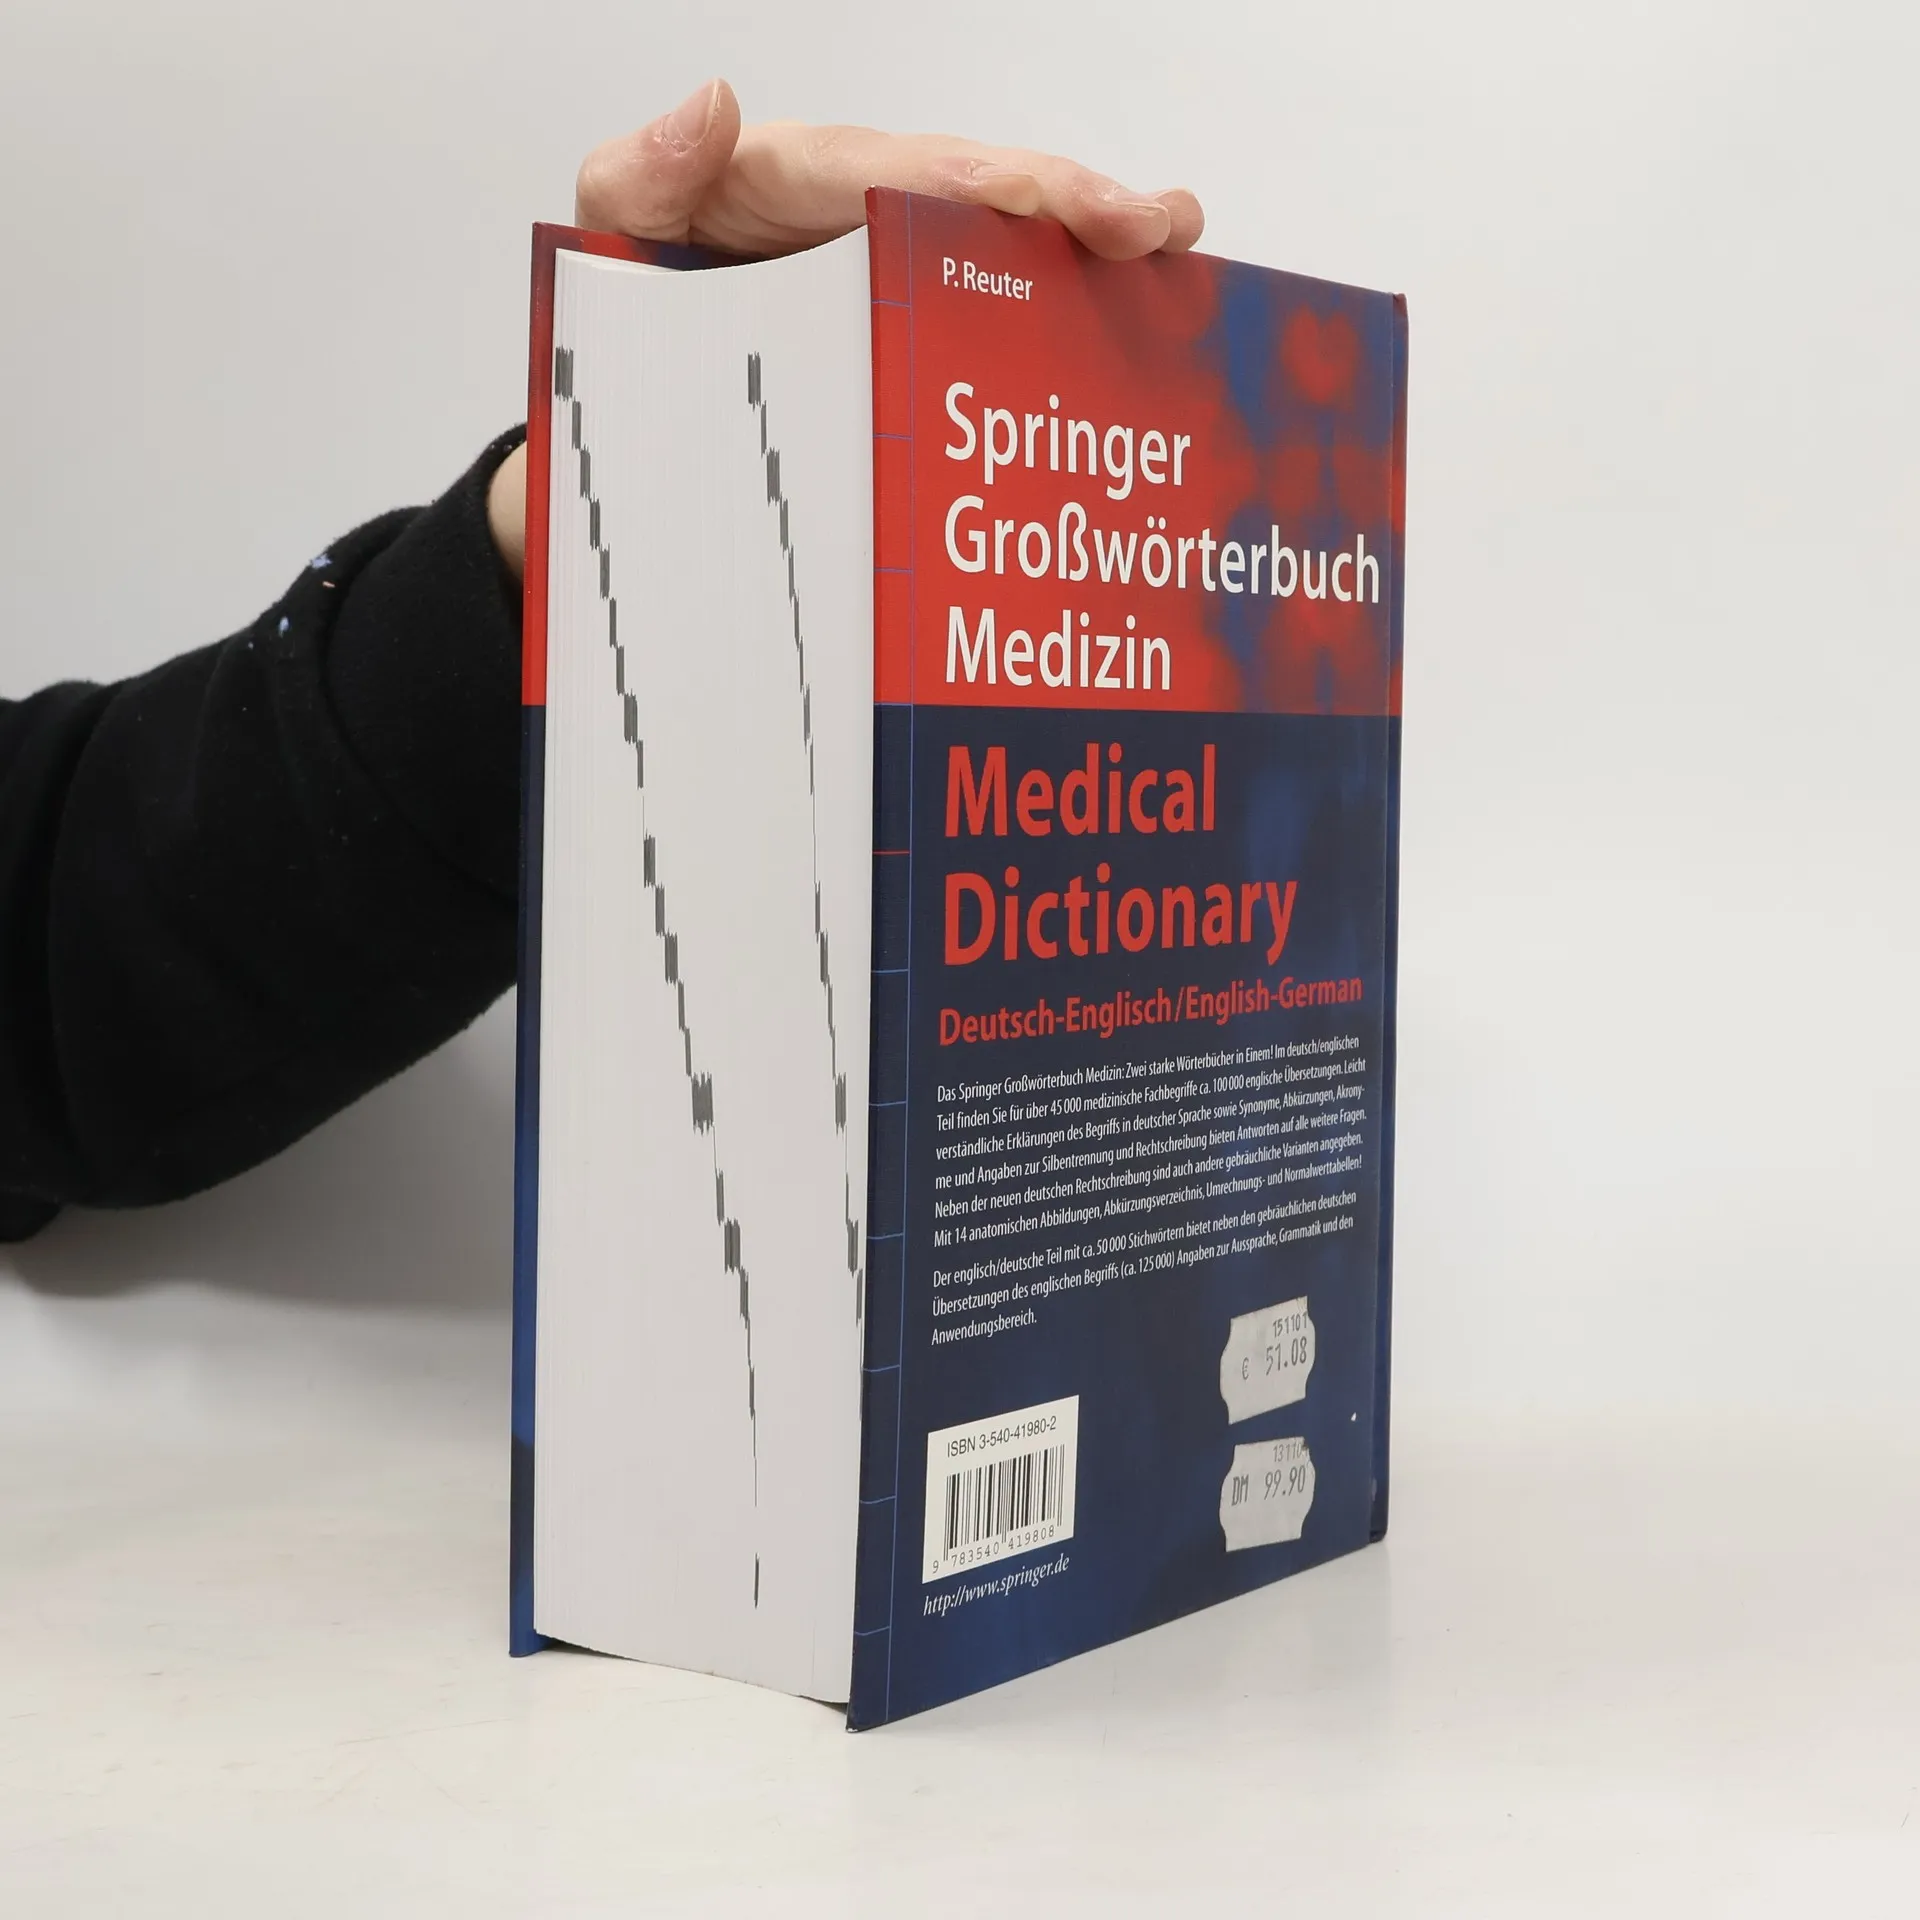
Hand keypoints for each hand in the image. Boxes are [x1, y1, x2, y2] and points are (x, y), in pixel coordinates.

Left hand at [491, 86, 1204, 578]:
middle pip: (983, 196)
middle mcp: (865, 214)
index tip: (1058, 199)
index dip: (990, 182)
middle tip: (1158, 228)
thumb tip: (710, 101)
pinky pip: (995, 311)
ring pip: (1008, 247)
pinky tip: (1139, 328)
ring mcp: (897, 270)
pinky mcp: (912, 326)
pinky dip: (1069, 317)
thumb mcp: (612, 233)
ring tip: (1179, 251)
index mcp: (797, 184)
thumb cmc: (629, 300)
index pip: (906, 172)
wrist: (634, 393)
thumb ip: (643, 175)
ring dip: (1097, 249)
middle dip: (1075, 204)